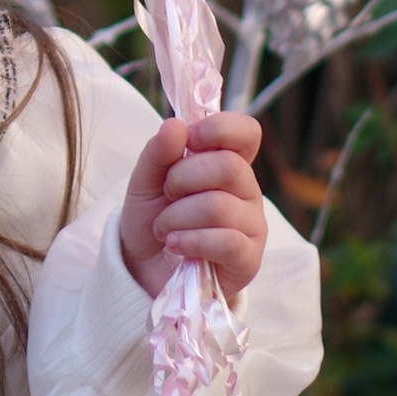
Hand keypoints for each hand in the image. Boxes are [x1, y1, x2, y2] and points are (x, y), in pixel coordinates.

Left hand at [118, 110, 266, 304]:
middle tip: (166, 195)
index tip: (189, 140)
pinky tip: (176, 245)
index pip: (247, 131)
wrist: (144, 270)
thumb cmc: (153, 218)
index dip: (220, 128)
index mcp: (228, 162)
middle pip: (229, 166)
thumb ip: (158, 152)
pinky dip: (191, 241)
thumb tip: (176, 125)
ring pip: (220, 206)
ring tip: (164, 228)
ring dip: (177, 216)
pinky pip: (227, 242)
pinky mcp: (248, 259)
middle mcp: (247, 190)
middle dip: (183, 178)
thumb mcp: (144, 181)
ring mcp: (252, 225)